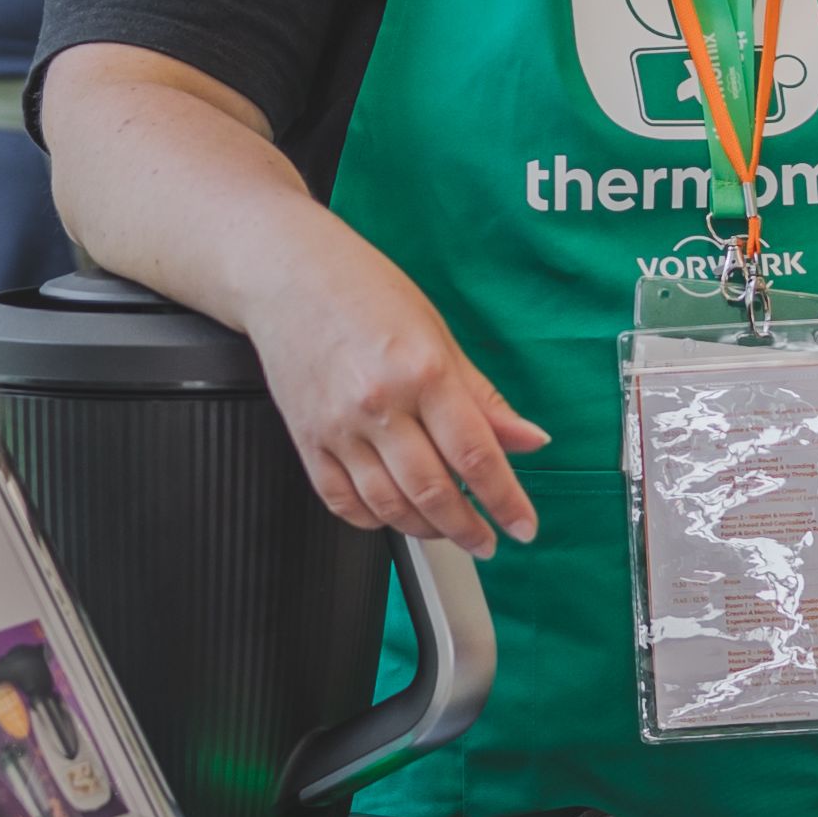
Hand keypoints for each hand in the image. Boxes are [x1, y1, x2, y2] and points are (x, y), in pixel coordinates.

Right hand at [246, 214, 548, 555]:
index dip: (505, 500)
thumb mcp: (440, 335)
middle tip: (489, 540)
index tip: (524, 525)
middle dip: (469, 528)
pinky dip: (374, 520)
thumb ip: (484, 398)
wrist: (288, 276)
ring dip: (426, 529)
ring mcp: (338, 429)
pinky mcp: (306, 442)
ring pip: (388, 506)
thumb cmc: (365, 293)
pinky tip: (396, 516)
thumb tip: (529, 439)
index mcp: (422, 373)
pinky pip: (342, 501)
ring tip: (449, 529)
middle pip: (432, 492)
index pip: (475, 455)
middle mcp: (378, 405)